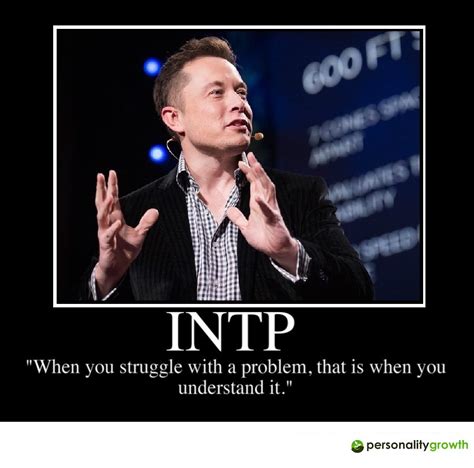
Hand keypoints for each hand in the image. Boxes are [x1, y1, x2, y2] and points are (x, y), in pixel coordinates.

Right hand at [95, 170, 158, 295]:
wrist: (118, 267)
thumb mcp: (140, 234)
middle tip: (100, 175)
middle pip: (102, 203)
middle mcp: (108, 223)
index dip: (112, 186)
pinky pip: (108, 235)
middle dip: (101, 189)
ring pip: (101, 217)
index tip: (111, 173)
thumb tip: (155, 210)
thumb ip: (146, 222)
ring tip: (108, 196)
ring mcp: (105, 233)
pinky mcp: (106, 244)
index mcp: (116, 218)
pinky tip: (117, 222)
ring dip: (105, 206)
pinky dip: (112, 228)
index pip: (113, 199)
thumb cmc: (126, 250)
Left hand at [227, 152, 297, 273]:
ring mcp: (271, 210)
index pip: (254, 184)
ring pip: (267, 190)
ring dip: (261, 179)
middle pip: (261, 182)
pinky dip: (263, 204)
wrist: (276, 250)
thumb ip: (238, 218)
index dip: (249, 172)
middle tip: (250, 155)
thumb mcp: (246, 228)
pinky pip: (269, 211)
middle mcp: (266, 203)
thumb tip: (229, 210)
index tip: (241, 161)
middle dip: (256, 168)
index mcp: (258, 203)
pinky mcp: (274, 220)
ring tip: (256, 167)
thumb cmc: (263, 237)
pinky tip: (257, 198)